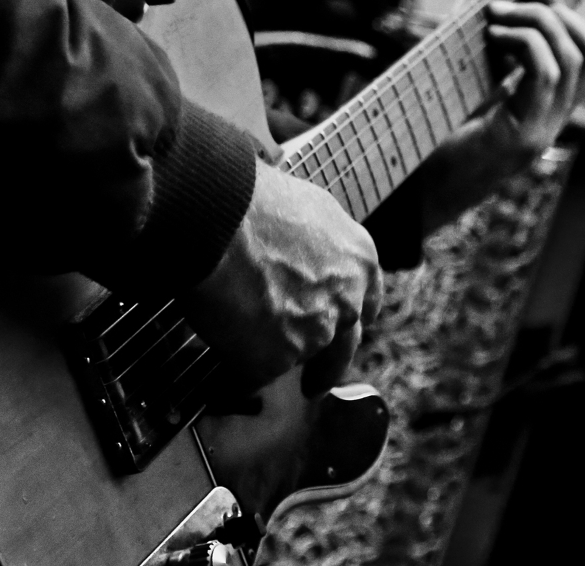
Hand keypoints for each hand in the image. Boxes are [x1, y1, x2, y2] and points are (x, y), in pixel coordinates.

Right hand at [189, 161, 381, 396]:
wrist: (218, 216)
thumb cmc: (250, 200)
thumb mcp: (307, 208)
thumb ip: (318, 244)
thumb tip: (301, 251)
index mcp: (359, 260)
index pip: (367, 303)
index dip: (348, 317)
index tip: (339, 330)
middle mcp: (346, 302)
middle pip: (341, 347)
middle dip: (326, 367)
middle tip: (312, 384)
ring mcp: (313, 335)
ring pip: (292, 356)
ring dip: (269, 351)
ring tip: (232, 324)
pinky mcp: (275, 360)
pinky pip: (253, 370)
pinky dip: (235, 360)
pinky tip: (219, 336)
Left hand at [418, 0, 584, 231]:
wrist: (410, 192)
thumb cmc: (427, 135)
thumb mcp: (454, 70)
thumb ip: (470, 26)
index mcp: (544, 104)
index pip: (583, 49)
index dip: (560, 5)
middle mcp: (554, 119)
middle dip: (555, 7)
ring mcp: (544, 131)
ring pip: (574, 58)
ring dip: (536, 22)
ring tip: (493, 18)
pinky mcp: (524, 138)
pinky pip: (546, 76)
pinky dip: (525, 45)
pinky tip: (492, 38)